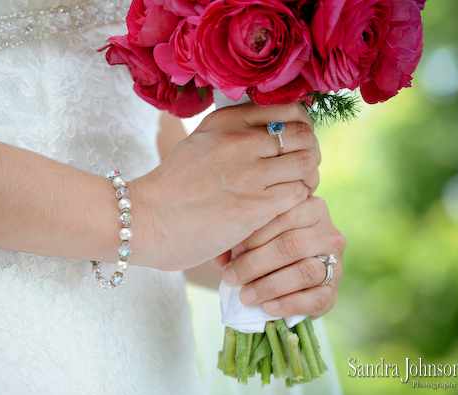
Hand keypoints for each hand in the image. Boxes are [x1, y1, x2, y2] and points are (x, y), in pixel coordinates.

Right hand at [129, 102, 319, 270]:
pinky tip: (283, 208)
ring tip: (294, 190)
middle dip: (310, 153)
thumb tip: (270, 130)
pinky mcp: (255, 205)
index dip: (303, 128)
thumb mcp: (199, 142)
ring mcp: (249, 173)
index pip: (290, 110)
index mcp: (227, 121)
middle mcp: (240, 141)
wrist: (147, 220)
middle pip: (304, 135)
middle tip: (300, 170)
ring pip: (306, 164)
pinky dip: (298, 200)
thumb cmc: (173, 187)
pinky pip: (298, 193)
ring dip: (307, 178)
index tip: (296, 145)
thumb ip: (232, 132)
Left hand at [220, 196, 344, 317]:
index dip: (255, 234)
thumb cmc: (266, 248)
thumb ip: (239, 240)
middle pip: (292, 245)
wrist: (285, 279)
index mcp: (311, 207)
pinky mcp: (334, 292)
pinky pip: (316, 298)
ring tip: (245, 296)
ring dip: (270, 285)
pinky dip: (289, 304)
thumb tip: (219, 259)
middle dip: (256, 262)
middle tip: (231, 277)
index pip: (284, 215)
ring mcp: (336, 263)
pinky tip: (267, 308)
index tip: (231, 250)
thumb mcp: (256, 237)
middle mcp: (328, 233)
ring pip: (306, 271)